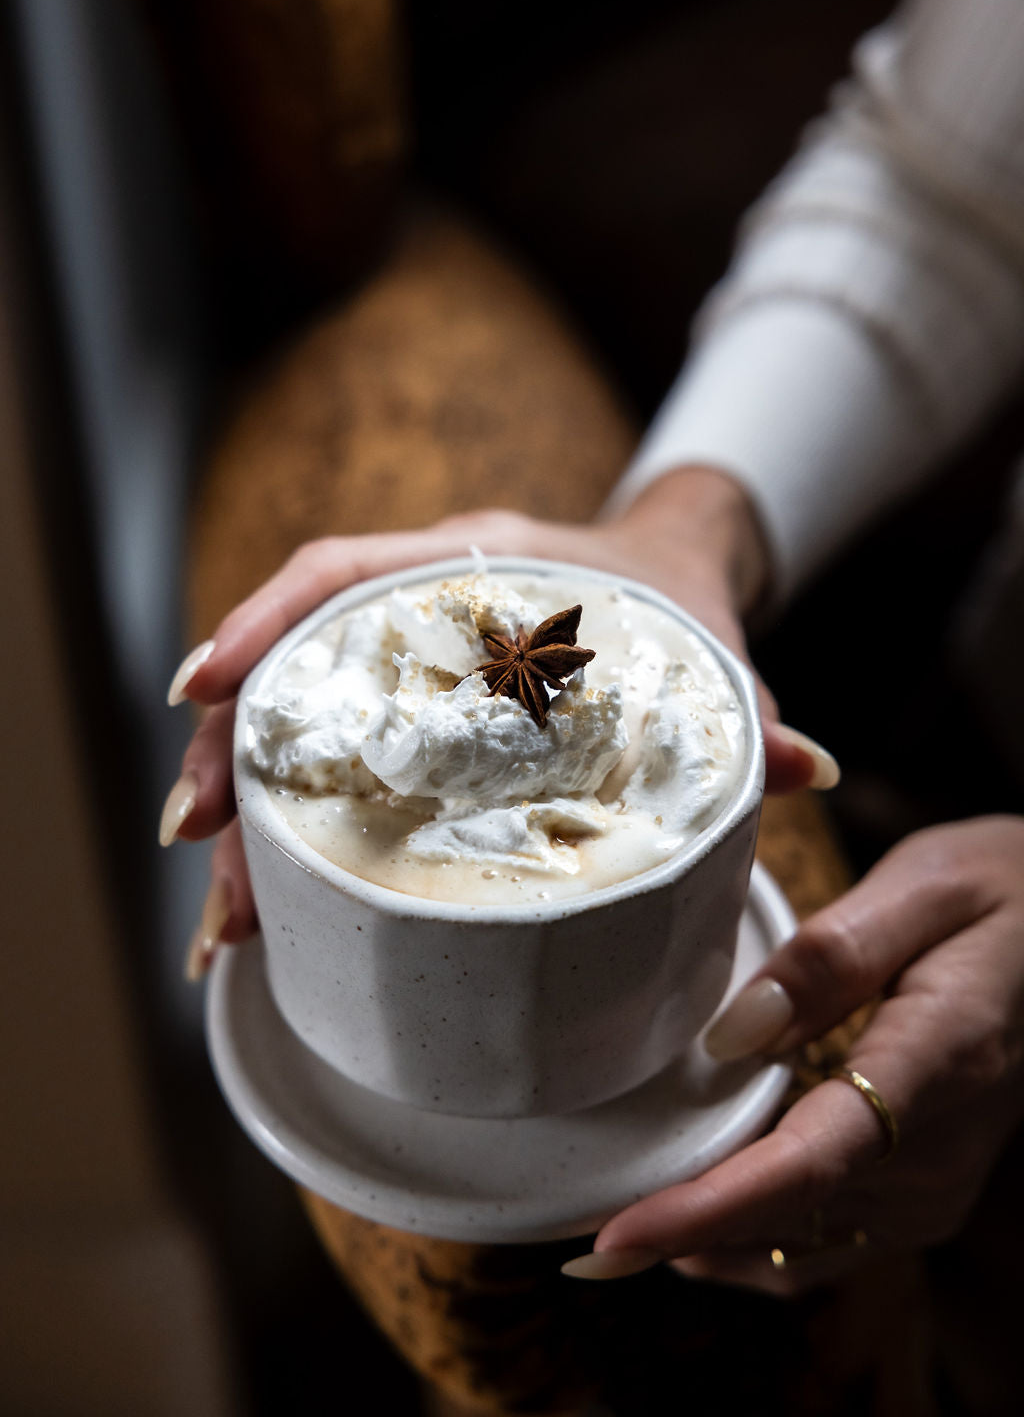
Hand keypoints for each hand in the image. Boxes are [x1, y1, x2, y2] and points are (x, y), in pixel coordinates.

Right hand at [162, 469, 835, 972]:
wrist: (671, 569)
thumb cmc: (675, 603)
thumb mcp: (704, 650)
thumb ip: (746, 708)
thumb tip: (807, 767)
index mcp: (477, 562)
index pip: (343, 572)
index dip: (264, 627)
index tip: (201, 689)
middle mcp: (418, 605)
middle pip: (290, 668)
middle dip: (229, 756)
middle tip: (197, 854)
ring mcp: (400, 659)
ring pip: (286, 723)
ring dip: (240, 812)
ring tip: (224, 918)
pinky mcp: (402, 713)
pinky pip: (320, 759)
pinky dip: (284, 831)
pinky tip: (264, 907)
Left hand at [563, 817, 1023, 1292]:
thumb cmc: (1004, 893)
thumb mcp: (928, 886)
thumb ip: (834, 959)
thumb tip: (730, 1039)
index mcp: (938, 1063)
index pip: (809, 1162)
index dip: (705, 1210)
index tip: (612, 1238)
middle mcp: (939, 1153)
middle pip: (788, 1218)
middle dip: (675, 1232)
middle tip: (569, 1220)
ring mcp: (937, 1186)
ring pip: (800, 1245)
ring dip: (707, 1240)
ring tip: (613, 1214)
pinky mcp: (925, 1192)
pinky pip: (826, 1240)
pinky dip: (752, 1234)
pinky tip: (698, 1203)